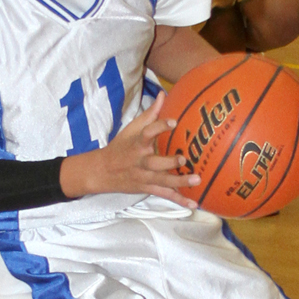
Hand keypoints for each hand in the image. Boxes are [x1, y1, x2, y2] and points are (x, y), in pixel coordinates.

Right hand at [60, 93, 201, 208]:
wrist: (101, 171)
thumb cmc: (120, 147)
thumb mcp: (131, 129)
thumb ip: (150, 114)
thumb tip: (163, 95)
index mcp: (137, 144)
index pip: (147, 133)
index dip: (159, 126)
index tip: (173, 121)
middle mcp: (140, 161)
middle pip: (155, 163)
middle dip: (169, 162)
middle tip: (184, 159)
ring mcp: (144, 177)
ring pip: (162, 181)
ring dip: (179, 182)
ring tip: (197, 180)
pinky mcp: (147, 188)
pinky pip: (164, 195)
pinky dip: (179, 200)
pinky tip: (193, 204)